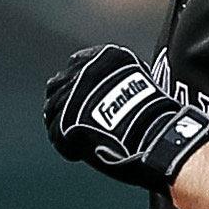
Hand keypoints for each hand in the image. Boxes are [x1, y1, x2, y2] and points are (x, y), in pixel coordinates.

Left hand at [44, 44, 208, 191]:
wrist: (155, 134)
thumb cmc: (154, 114)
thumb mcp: (138, 81)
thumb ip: (117, 80)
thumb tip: (108, 92)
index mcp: (104, 57)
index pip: (76, 64)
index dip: (76, 84)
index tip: (80, 98)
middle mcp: (84, 70)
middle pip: (58, 85)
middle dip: (63, 104)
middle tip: (73, 121)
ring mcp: (72, 94)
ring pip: (53, 109)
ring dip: (61, 124)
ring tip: (75, 138)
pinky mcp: (66, 120)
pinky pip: (56, 133)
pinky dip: (65, 144)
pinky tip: (78, 151)